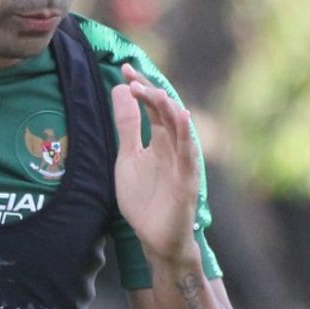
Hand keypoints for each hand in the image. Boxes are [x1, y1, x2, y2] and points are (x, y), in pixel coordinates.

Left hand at [111, 63, 201, 265]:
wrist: (154, 238)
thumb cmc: (144, 199)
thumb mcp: (127, 158)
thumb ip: (127, 127)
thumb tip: (120, 91)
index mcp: (159, 141)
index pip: (151, 107)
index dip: (140, 88)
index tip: (124, 70)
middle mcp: (173, 147)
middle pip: (165, 113)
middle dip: (150, 94)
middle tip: (132, 77)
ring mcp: (182, 163)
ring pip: (179, 130)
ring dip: (168, 109)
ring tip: (154, 92)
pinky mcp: (188, 181)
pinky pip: (188, 155)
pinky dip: (185, 136)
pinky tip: (182, 117)